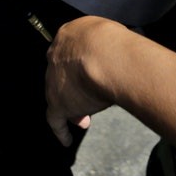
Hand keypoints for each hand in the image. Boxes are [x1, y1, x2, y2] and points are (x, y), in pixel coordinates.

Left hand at [43, 16, 119, 146]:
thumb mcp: (110, 35)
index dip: (79, 67)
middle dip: (73, 87)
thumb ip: (108, 44)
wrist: (105, 56)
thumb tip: (121, 52)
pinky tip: (66, 140)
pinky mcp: (58, 103)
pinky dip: (60, 129)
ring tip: (85, 121)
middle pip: (62, 74)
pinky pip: (55, 119)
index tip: (87, 76)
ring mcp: (54, 80)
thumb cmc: (115, 43)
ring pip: (59, 95)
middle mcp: (56, 56)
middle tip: (85, 99)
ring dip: (73, 107)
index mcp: (69, 35)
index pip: (70, 53)